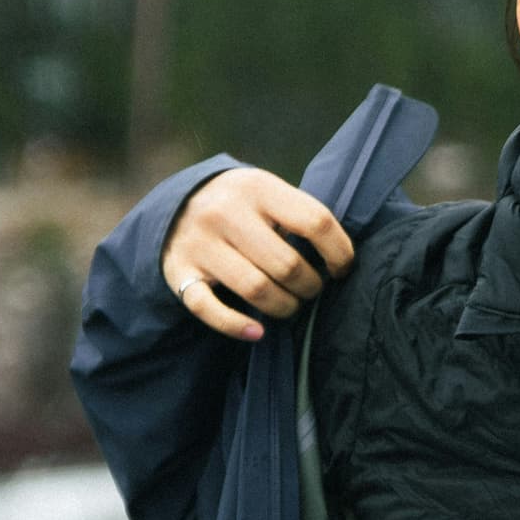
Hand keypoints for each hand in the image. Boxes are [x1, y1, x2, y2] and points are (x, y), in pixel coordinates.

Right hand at [161, 168, 355, 342]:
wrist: (177, 203)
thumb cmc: (242, 205)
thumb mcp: (267, 192)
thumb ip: (298, 215)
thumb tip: (341, 259)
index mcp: (258, 188)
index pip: (315, 221)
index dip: (339, 252)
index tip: (342, 270)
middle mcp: (225, 212)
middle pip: (287, 264)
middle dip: (310, 286)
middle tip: (311, 289)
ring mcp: (200, 243)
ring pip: (256, 290)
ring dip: (284, 306)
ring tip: (290, 305)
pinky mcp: (179, 273)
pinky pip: (210, 310)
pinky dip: (237, 326)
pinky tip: (257, 332)